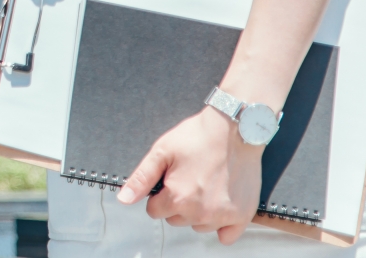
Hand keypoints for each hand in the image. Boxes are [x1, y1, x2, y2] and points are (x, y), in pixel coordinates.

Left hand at [117, 105, 262, 241]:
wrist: (234, 128)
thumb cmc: (198, 136)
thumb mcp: (162, 151)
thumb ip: (142, 178)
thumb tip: (123, 199)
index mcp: (177, 198)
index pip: (155, 211)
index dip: (159, 194)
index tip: (170, 179)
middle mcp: (199, 212)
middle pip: (176, 219)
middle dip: (177, 203)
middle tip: (189, 178)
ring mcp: (222, 216)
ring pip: (198, 226)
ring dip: (198, 212)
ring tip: (206, 185)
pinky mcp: (242, 215)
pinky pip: (227, 236)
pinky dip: (222, 226)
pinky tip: (220, 207)